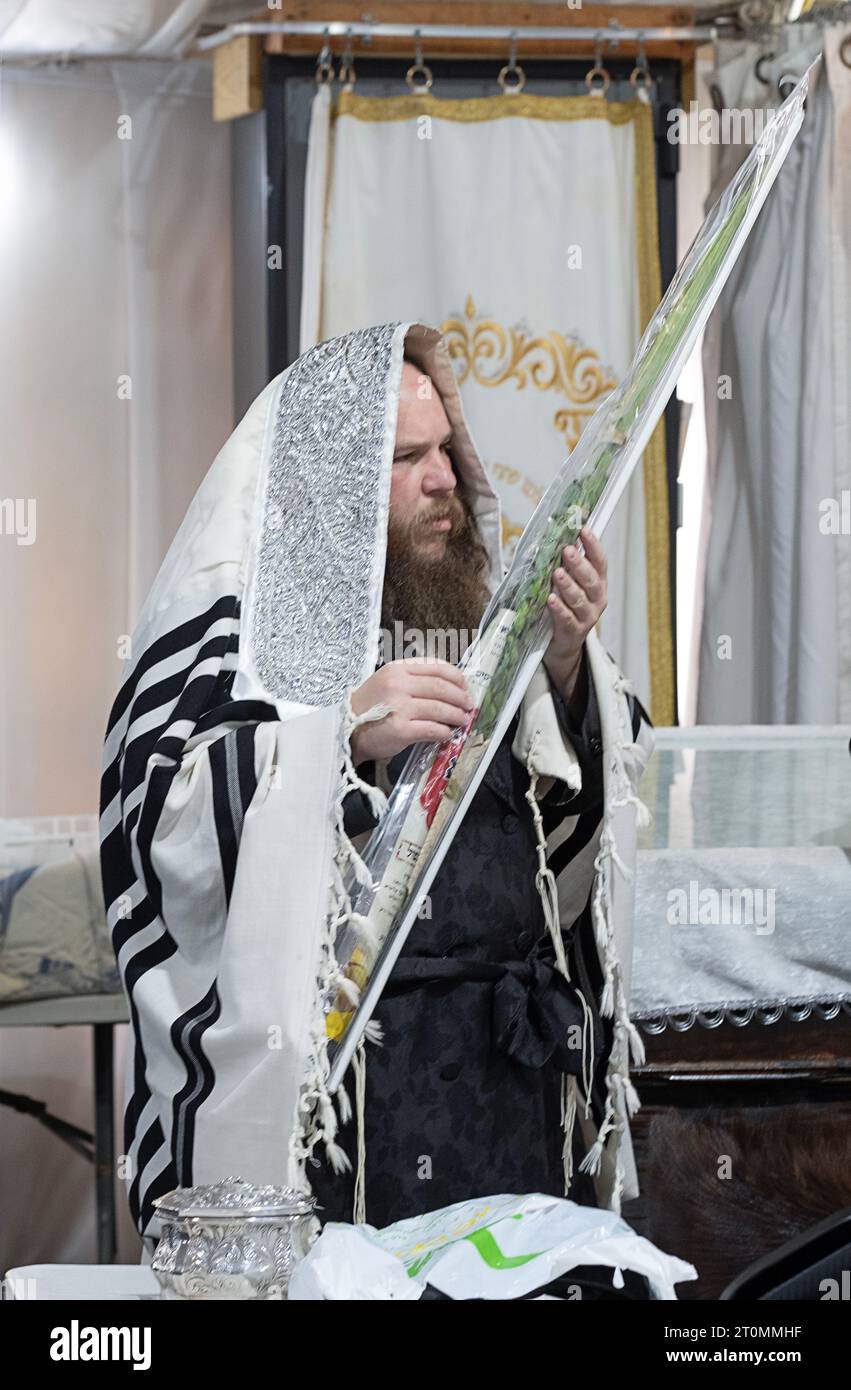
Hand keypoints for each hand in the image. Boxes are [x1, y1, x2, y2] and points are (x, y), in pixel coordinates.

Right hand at [350, 659, 472, 764]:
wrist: (346, 731)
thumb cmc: (369, 708)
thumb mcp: (387, 682)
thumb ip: (413, 680)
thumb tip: (450, 687)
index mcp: (397, 669)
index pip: (436, 667)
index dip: (457, 677)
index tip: (465, 686)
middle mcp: (398, 684)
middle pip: (441, 687)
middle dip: (461, 697)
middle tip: (468, 706)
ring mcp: (399, 706)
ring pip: (440, 708)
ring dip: (456, 716)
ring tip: (462, 720)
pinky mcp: (400, 729)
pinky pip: (432, 728)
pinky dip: (444, 732)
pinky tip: (447, 734)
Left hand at [543, 527, 607, 702]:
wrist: (563, 644)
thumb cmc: (564, 607)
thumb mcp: (569, 585)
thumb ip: (565, 566)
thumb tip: (551, 539)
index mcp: (598, 584)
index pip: (600, 562)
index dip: (593, 545)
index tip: (583, 530)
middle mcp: (597, 599)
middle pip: (591, 580)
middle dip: (579, 564)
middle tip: (567, 551)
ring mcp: (588, 617)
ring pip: (579, 599)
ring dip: (568, 585)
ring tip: (557, 573)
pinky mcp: (574, 632)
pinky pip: (566, 618)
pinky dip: (559, 608)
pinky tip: (551, 599)